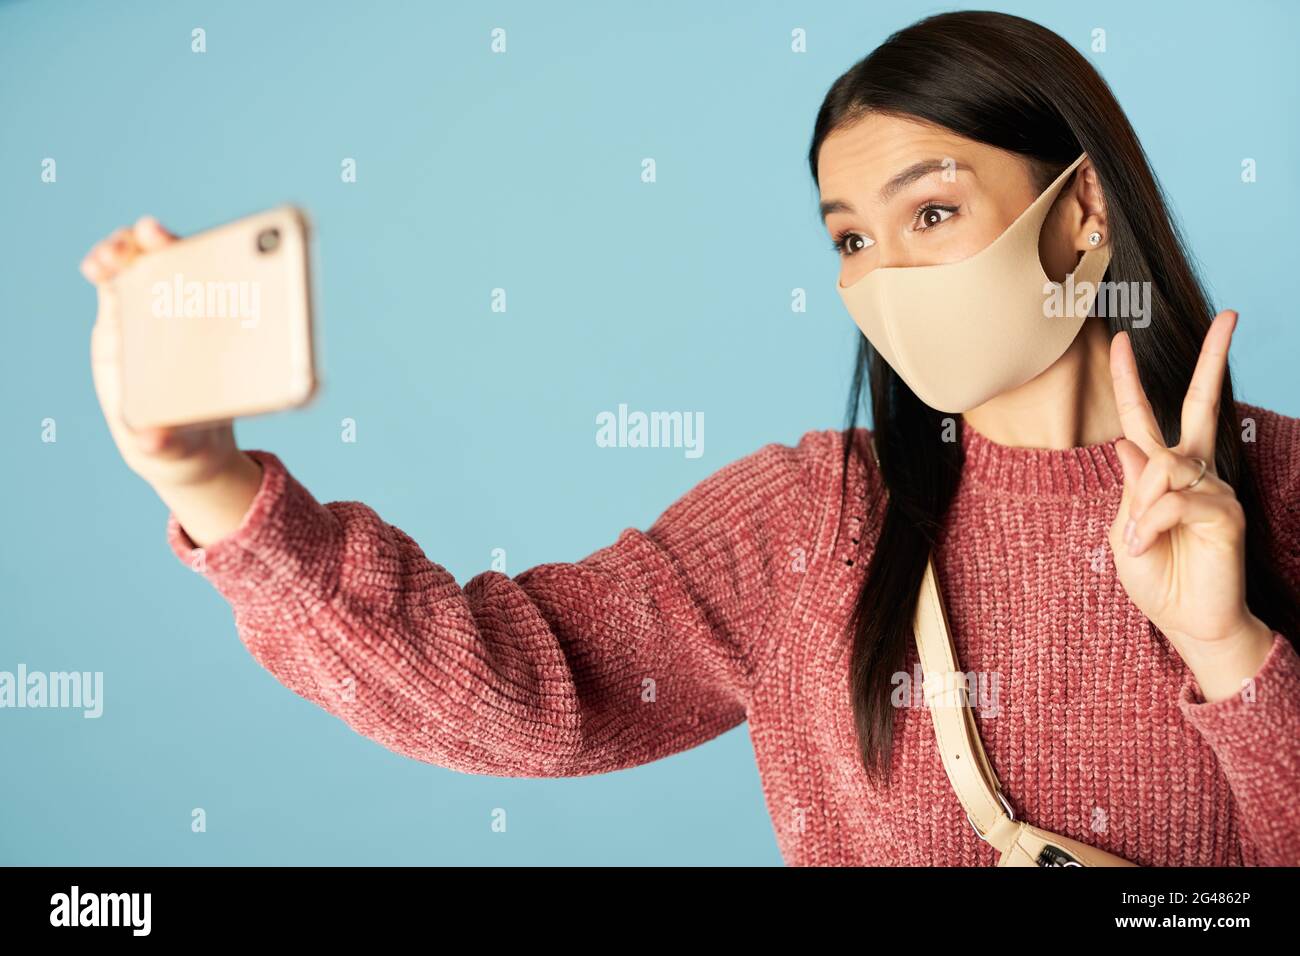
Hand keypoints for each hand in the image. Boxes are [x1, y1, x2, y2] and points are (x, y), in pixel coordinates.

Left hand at [80, 217, 244, 490]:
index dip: (110, 262)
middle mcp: (149, 320)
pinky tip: (251, 270)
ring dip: (194, 248)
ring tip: (218, 243)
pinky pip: (220, 290)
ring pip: (183, 268)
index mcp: (123, 342)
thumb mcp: (161, 448)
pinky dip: (232, 272)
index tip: (114, 259)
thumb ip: (159, 444)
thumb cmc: (169, 443)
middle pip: (144, 263)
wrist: (197, 448)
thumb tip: (153, 440)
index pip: (112, 286)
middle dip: (145, 241)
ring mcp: (184, 319)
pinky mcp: (217, 325)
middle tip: (155, 233)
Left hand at [1107, 310, 1272, 697]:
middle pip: (1199, 404)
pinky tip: (1150, 541)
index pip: (1144, 418)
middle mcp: (1192, 472)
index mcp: (1160, 473)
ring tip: (1140, 541)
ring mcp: (1212, 488)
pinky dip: (1155, 520)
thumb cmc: (1156, 579)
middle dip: (1212, 360)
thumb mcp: (1124, 534)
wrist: (1187, 622)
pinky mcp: (1226, 510)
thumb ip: (1130, 491)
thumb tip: (1126, 444)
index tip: (1123, 341)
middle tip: (1229, 317)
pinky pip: (1179, 499)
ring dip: (1142, 506)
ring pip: (1166, 468)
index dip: (1131, 380)